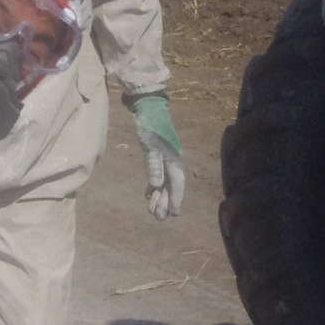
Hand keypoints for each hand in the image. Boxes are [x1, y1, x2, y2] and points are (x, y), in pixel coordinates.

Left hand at [129, 93, 184, 220]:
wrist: (148, 106)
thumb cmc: (149, 124)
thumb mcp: (149, 145)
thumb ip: (154, 165)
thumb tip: (158, 185)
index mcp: (173, 158)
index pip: (176, 183)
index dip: (176, 199)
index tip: (173, 214)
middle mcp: (171, 160)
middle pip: (171, 185)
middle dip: (166, 202)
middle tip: (159, 218)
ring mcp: (165, 157)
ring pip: (164, 181)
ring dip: (159, 196)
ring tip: (153, 211)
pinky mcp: (157, 153)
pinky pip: (158, 174)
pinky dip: (154, 185)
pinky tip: (150, 195)